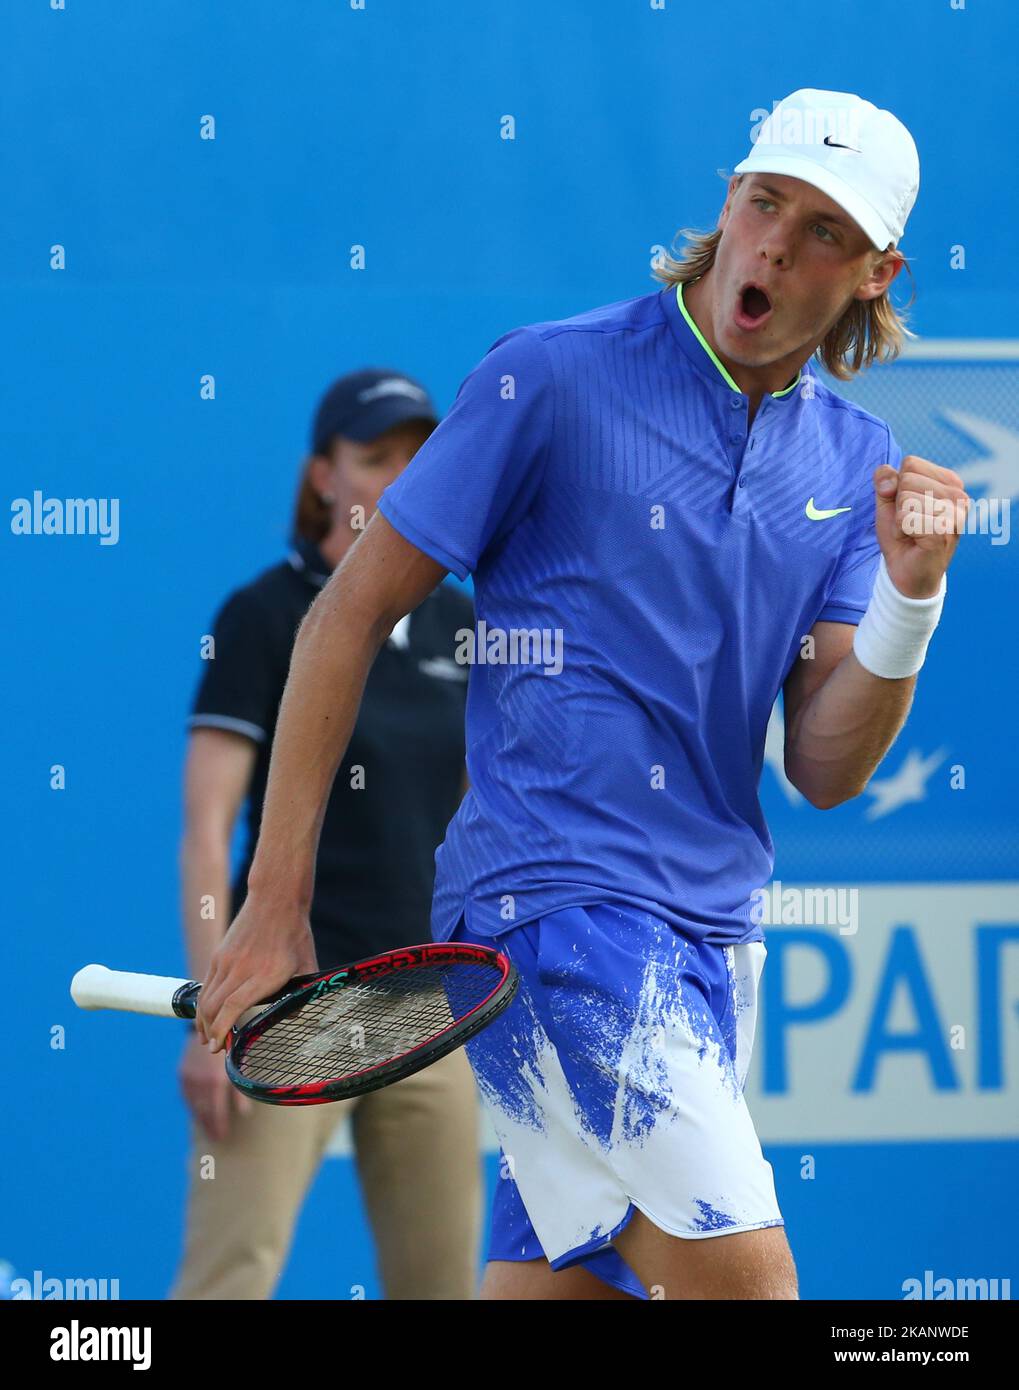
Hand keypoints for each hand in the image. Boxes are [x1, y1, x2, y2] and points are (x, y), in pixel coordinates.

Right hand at [178, 1030, 250, 1141]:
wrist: (208, 1024)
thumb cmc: (230, 1043)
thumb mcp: (238, 1064)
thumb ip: (240, 1090)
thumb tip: (245, 1113)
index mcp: (215, 1081)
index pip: (216, 1111)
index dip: (219, 1124)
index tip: (223, 1137)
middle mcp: (200, 1082)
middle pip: (204, 1112)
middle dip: (210, 1126)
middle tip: (217, 1139)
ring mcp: (189, 1078)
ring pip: (194, 1106)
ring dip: (201, 1120)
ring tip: (209, 1131)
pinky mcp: (182, 1074)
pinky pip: (187, 1096)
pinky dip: (194, 1107)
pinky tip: (200, 1114)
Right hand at [195, 892, 318, 1051]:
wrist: (276, 899)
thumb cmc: (295, 934)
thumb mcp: (307, 965)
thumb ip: (300, 993)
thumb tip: (292, 1018)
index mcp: (264, 974)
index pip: (234, 1007)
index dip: (223, 1030)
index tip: (220, 1047)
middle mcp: (241, 968)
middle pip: (215, 1007)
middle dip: (211, 1032)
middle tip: (216, 1048)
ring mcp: (227, 960)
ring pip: (207, 998)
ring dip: (203, 1021)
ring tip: (208, 1037)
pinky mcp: (219, 954)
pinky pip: (207, 985)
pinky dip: (204, 1003)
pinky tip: (206, 1015)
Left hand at [873, 455, 969, 598]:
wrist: (906, 572)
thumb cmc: (902, 533)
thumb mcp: (888, 501)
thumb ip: (885, 480)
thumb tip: (887, 482)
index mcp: (950, 481)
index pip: (910, 463)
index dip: (898, 486)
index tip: (907, 507)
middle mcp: (959, 495)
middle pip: (906, 480)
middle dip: (898, 504)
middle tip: (909, 523)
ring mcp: (955, 514)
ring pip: (905, 499)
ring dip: (899, 520)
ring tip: (912, 533)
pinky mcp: (944, 531)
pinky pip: (905, 518)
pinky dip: (900, 531)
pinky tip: (913, 541)